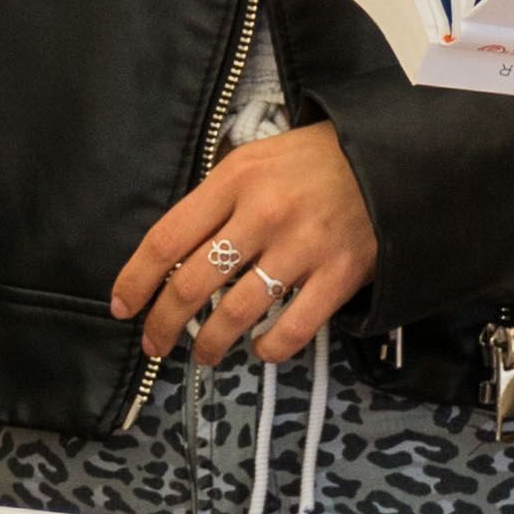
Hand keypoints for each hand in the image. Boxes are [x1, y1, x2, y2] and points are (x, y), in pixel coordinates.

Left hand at [114, 123, 377, 370]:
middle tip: (154, 345)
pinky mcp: (339, 275)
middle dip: (164, 323)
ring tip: (203, 355)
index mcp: (234, 180)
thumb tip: (174, 250)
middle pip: (193, 282)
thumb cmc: (315, 160)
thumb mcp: (256, 159)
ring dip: (210, 343)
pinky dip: (269, 349)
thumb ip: (217, 199)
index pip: (167, 238)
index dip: (137, 279)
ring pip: (236, 312)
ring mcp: (302, 247)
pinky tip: (259, 350)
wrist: (391, 158)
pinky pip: (293, 328)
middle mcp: (263, 214)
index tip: (123, 307)